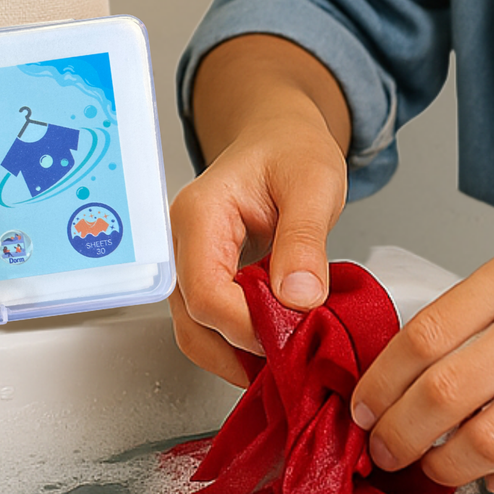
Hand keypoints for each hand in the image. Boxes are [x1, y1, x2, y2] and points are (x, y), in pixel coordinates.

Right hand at [169, 35, 350, 385]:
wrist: (282, 135)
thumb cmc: (292, 148)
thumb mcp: (313, 184)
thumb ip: (304, 240)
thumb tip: (298, 299)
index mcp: (198, 214)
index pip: (206, 294)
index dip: (249, 328)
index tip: (295, 335)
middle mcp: (181, 243)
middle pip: (193, 322)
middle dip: (242, 350)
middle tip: (295, 359)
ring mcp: (188, 263)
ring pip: (197, 333)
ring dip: (240, 354)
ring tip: (289, 357)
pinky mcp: (204, 276)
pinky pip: (212, 324)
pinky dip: (243, 343)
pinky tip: (279, 343)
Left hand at [350, 209, 493, 493]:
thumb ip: (491, 298)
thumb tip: (429, 351)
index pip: (425, 331)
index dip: (383, 378)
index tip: (364, 403)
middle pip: (444, 390)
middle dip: (399, 431)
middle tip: (383, 448)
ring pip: (489, 436)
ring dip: (448, 464)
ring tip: (433, 468)